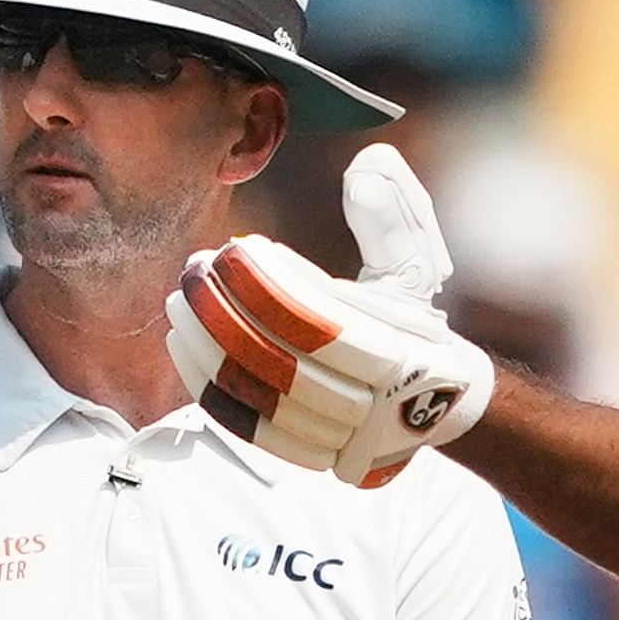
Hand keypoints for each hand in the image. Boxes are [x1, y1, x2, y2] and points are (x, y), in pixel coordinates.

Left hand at [166, 144, 494, 487]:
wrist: (438, 405)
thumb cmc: (415, 324)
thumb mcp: (416, 264)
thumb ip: (394, 214)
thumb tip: (367, 166)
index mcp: (409, 355)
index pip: (329, 326)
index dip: (274, 289)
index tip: (237, 249)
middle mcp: (378, 405)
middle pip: (287, 365)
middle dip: (229, 314)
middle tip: (195, 271)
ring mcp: (342, 437)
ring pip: (263, 400)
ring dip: (209, 349)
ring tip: (180, 302)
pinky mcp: (310, 454)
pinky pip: (250, 427)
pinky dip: (211, 388)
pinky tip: (183, 345)